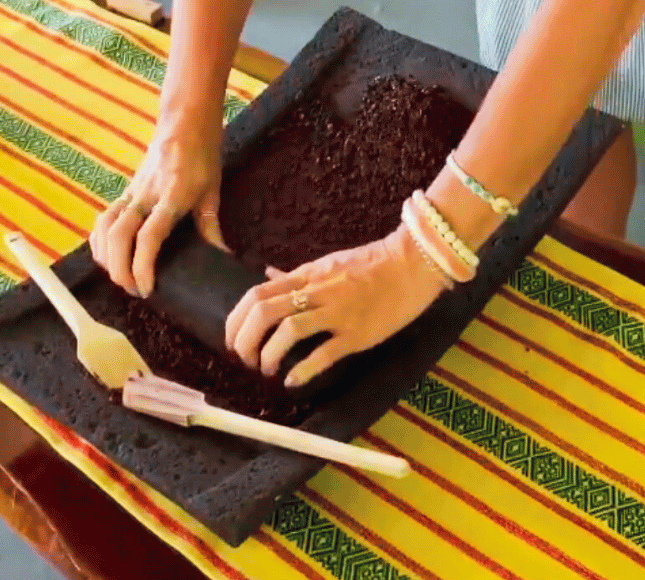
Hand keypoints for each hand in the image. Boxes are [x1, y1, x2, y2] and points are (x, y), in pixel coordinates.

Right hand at [90, 112, 223, 296]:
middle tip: (134, 290)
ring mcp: (131, 192)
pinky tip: (106, 255)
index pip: (149, 236)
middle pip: (119, 235)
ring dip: (106, 257)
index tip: (147, 288)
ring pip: (104, 226)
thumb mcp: (211, 192)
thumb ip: (210, 227)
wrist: (183, 123)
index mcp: (172, 197)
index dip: (143, 265)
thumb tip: (221, 258)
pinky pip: (103, 218)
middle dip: (119, 269)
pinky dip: (99, 239)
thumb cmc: (202, 156)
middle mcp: (146, 195)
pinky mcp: (125, 191)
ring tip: (120, 277)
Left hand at [224, 223, 449, 387]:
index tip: (231, 340)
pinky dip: (304, 369)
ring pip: (289, 330)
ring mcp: (337, 312)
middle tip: (245, 360)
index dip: (236, 320)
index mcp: (305, 276)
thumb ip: (295, 275)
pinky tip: (292, 381)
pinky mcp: (358, 333)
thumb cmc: (371, 264)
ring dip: (269, 354)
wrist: (413, 263)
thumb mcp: (325, 264)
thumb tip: (267, 276)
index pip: (256, 294)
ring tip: (266, 370)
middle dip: (245, 339)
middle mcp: (315, 293)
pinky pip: (325, 352)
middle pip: (264, 312)